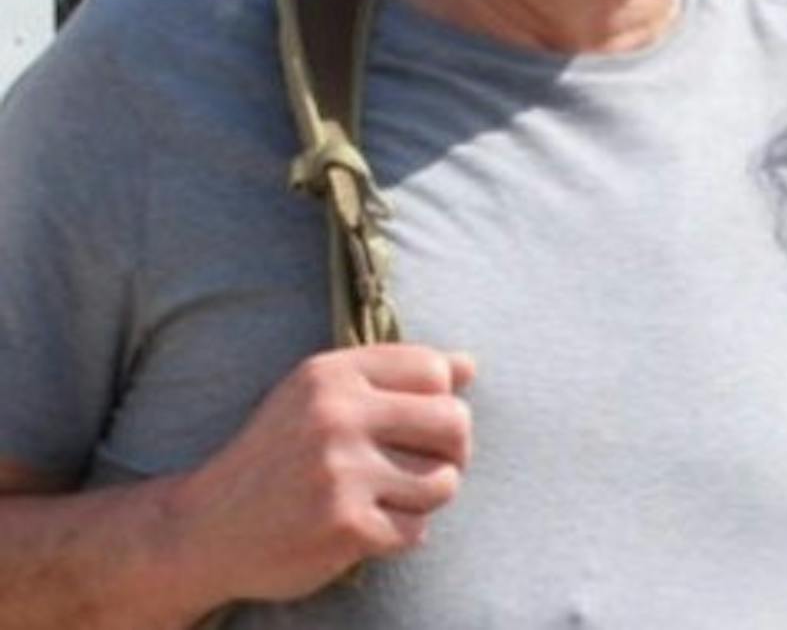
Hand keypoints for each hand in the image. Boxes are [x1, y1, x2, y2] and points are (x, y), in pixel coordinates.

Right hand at [166, 344, 474, 606]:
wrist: (203, 528)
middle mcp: (337, 416)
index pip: (434, 369)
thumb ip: (395, 376)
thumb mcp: (322, 396)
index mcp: (333, 374)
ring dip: (428, 496)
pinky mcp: (345, 526)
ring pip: (443, 481)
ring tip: (393, 497)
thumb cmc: (278, 453)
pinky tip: (367, 526)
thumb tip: (469, 366)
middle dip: (453, 449)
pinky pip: (416, 529)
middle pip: (454, 422)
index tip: (418, 422)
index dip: (441, 398)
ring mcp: (341, 472)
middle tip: (426, 465)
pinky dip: (401, 533)